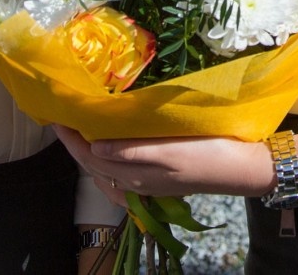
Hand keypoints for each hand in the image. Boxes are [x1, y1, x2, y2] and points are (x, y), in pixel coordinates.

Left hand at [54, 125, 274, 201]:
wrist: (242, 166)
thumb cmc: (207, 153)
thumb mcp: (169, 151)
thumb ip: (131, 151)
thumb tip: (93, 145)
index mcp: (134, 177)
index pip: (89, 158)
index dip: (70, 138)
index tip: (55, 115)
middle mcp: (135, 182)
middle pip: (93, 162)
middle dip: (74, 142)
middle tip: (62, 115)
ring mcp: (146, 180)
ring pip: (105, 166)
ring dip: (89, 146)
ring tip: (79, 124)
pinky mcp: (158, 174)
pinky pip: (120, 165)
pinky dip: (107, 151)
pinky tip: (109, 140)